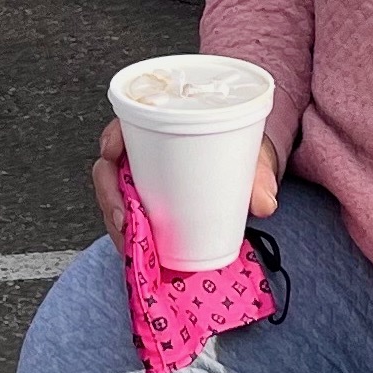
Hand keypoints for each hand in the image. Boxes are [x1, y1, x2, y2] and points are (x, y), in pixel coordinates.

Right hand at [94, 120, 281, 257]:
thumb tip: (264, 203)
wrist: (248, 176)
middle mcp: (145, 154)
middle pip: (109, 168)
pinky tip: (134, 248)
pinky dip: (127, 233)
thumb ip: (260, 179)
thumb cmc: (242, 157)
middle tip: (124, 216)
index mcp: (164, 129)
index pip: (125, 125)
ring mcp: (142, 182)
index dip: (111, 137)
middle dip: (109, 194)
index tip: (112, 152)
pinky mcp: (146, 206)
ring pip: (114, 196)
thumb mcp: (252, 160)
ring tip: (130, 240)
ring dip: (116, 220)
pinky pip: (126, 217)